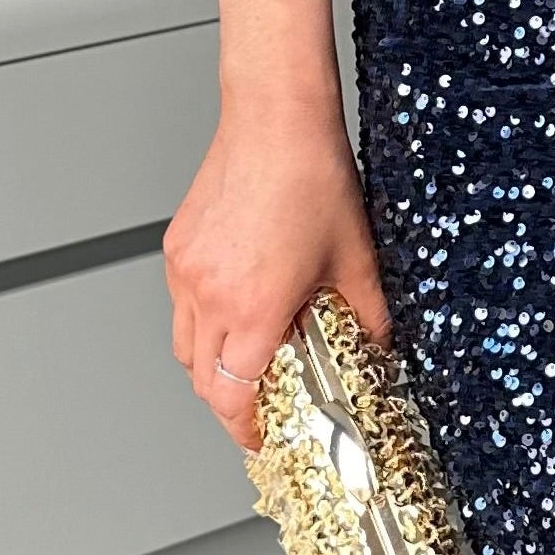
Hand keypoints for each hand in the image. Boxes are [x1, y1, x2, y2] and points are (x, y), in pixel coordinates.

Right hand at [165, 98, 391, 447]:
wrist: (275, 118)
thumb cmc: (312, 176)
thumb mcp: (355, 258)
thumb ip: (367, 314)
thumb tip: (377, 345)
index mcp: (253, 307)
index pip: (231, 396)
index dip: (246, 428)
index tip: (262, 435)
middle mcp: (209, 294)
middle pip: (202, 380)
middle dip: (229, 402)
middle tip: (259, 403)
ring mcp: (187, 270)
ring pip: (184, 344)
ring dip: (211, 363)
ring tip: (247, 355)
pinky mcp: (177, 246)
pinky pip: (180, 302)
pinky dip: (202, 318)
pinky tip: (235, 304)